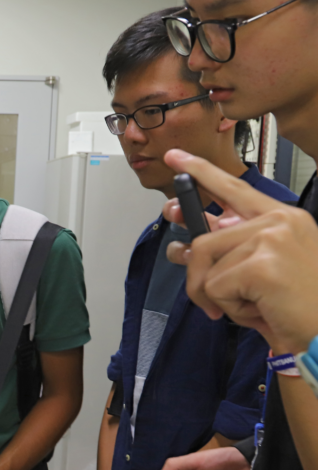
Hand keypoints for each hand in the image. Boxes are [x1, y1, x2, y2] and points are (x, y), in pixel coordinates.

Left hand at [162, 149, 317, 352]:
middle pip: (205, 237)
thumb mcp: (260, 269)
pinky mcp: (262, 264)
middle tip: (182, 262)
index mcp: (283, 218)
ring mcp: (272, 239)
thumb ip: (230, 249)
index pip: (234, 188)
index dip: (201, 172)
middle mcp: (280, 221)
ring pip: (205, 262)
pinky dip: (226, 307)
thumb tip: (186, 243)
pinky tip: (256, 311)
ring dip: (215, 295)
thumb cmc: (294, 307)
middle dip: (193, 267)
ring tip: (247, 306)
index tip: (176, 158)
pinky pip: (214, 286)